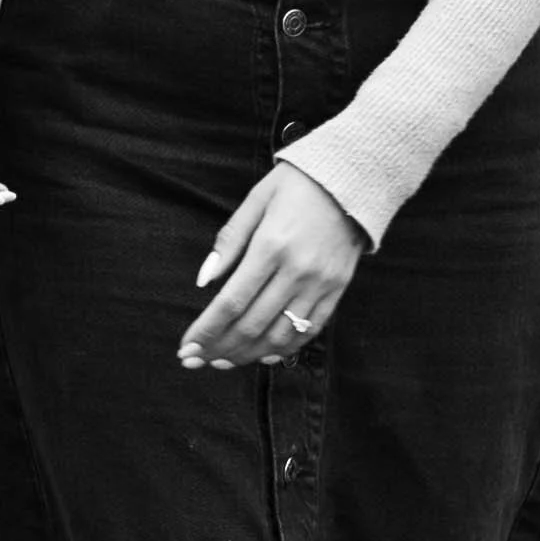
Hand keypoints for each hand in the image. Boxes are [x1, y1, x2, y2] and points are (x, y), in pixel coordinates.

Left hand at [179, 162, 363, 369]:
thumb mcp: (256, 200)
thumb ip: (229, 241)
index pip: (231, 302)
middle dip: (218, 348)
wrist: (353, 179)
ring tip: (223, 361)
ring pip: (279, 335)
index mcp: (271, 246)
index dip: (205, 330)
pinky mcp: (337, 290)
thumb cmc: (297, 185)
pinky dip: (284, 348)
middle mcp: (297, 270)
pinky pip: (310, 330)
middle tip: (195, 361)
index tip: (185, 347)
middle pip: (251, 324)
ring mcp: (321, 283)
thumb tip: (204, 280)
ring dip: (247, 354)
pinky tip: (263, 355)